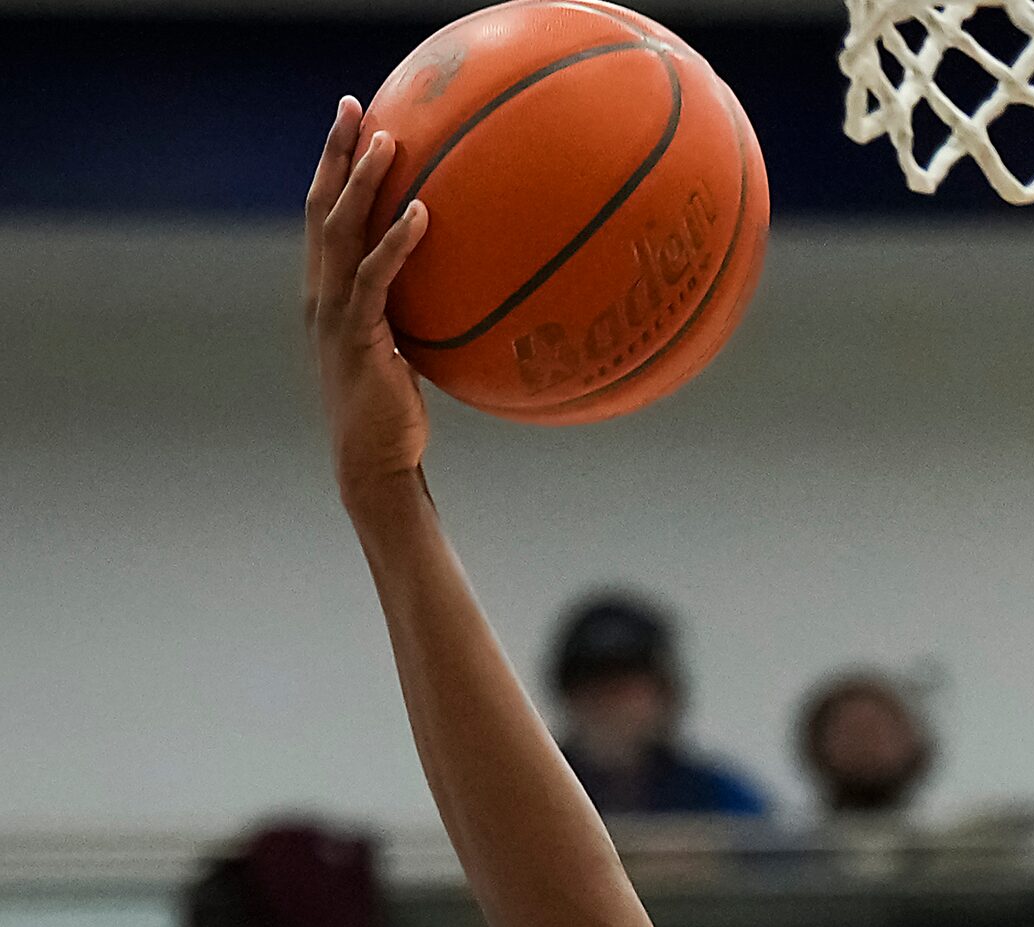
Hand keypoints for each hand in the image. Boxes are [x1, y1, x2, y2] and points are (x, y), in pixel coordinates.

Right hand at [304, 96, 432, 500]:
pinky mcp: (357, 336)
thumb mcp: (404, 351)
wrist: (374, 463)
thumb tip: (461, 289)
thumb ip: (415, 315)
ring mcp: (334, 314)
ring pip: (341, 231)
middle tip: (354, 105)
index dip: (333, 167)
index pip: (324, 215)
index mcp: (328, 292)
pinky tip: (421, 213)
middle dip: (337, 153)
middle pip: (321, 206)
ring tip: (390, 140)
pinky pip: (376, 278)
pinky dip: (396, 242)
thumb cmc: (394, 412)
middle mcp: (321, 294)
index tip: (352, 122)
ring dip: (364, 182)